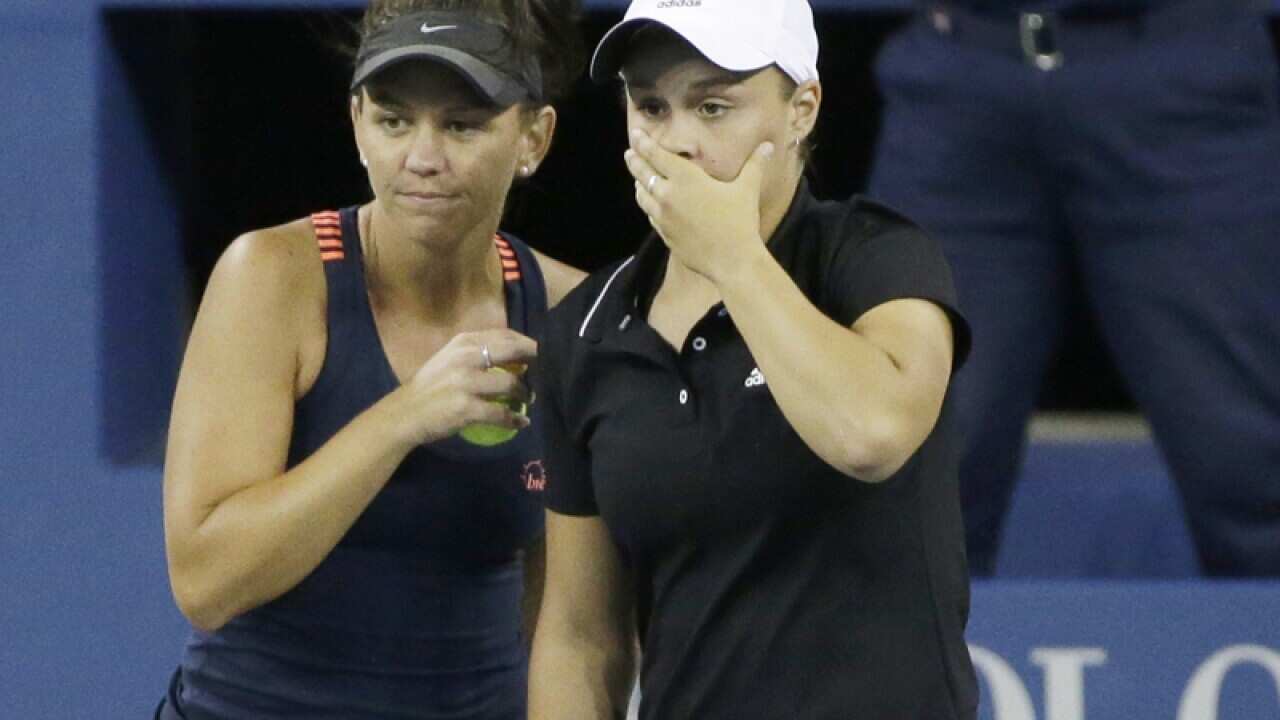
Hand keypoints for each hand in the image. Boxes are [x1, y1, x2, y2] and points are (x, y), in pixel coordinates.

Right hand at [391, 329, 536, 445]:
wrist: (404, 413)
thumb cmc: (430, 386)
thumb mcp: (450, 358)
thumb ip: (477, 352)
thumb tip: (515, 354)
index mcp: (463, 342)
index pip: (505, 335)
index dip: (528, 343)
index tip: (542, 352)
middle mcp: (466, 357)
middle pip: (513, 352)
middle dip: (536, 361)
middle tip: (548, 372)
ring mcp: (466, 382)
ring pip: (510, 385)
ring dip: (526, 394)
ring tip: (529, 399)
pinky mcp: (466, 408)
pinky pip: (501, 413)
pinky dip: (514, 419)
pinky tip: (521, 423)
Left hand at [624, 129, 773, 282]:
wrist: (731, 260)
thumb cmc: (740, 222)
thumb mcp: (748, 189)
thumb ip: (755, 165)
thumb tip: (769, 146)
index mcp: (685, 179)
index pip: (657, 155)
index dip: (644, 143)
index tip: (636, 134)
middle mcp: (668, 196)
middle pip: (643, 174)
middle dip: (635, 161)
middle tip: (629, 152)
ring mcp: (664, 217)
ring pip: (642, 196)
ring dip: (638, 184)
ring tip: (637, 179)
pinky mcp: (665, 235)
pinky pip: (651, 216)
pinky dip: (648, 206)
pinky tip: (651, 206)